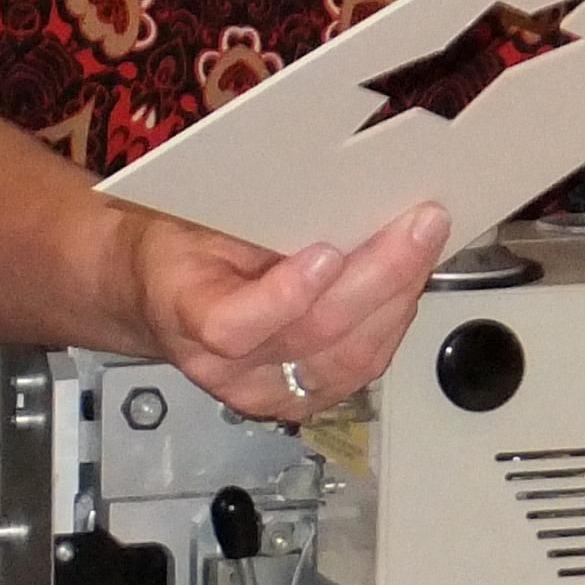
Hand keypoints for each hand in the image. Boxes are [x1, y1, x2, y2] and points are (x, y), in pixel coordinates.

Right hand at [118, 197, 450, 424]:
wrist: (159, 295)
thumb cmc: (179, 245)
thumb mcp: (191, 213)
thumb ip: (247, 215)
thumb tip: (325, 185)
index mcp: (183, 315)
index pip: (232, 326)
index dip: (283, 296)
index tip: (327, 252)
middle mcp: (228, 370)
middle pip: (314, 336)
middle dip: (379, 277)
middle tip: (419, 226)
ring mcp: (270, 393)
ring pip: (351, 357)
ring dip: (399, 296)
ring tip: (426, 243)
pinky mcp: (306, 398)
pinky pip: (362, 366)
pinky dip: (393, 318)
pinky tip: (411, 280)